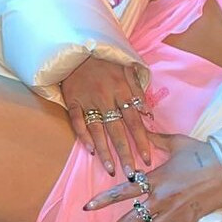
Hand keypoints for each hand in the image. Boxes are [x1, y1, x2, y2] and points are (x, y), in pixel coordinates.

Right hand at [60, 56, 152, 176]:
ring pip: (97, 130)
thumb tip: (149, 114)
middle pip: (117, 130)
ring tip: (111, 169)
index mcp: (122, 91)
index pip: (135, 121)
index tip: (146, 159)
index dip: (141, 141)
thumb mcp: (128, 71)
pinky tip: (90, 150)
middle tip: (131, 173)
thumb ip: (138, 92)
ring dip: (105, 151)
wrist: (79, 48)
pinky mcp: (72, 101)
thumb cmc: (106, 62)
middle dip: (125, 153)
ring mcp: (88, 101)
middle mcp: (106, 98)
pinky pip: (77, 121)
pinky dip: (83, 135)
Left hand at [83, 133, 221, 221]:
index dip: (104, 200)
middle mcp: (160, 200)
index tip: (87, 208)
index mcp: (154, 180)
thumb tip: (142, 127)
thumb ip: (155, 139)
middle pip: (130, 220)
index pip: (123, 192)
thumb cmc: (203, 153)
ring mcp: (175, 214)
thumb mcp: (176, 142)